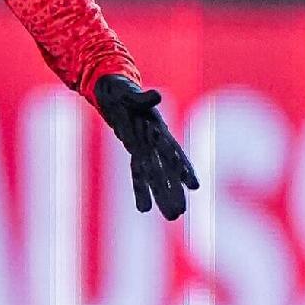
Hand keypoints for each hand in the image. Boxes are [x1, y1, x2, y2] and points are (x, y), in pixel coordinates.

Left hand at [94, 74, 198, 220]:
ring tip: (173, 216)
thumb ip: (143, 97)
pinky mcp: (133, 148)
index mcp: (157, 128)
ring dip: (162, 195)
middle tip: (179, 214)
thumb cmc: (121, 88)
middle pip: (165, 170)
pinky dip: (141, 189)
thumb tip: (157, 95)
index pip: (172, 152)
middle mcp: (154, 140)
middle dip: (172, 191)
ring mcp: (144, 146)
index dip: (182, 168)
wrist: (110, 88)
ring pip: (155, 175)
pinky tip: (144, 209)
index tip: (194, 186)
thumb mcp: (130, 92)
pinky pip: (137, 171)